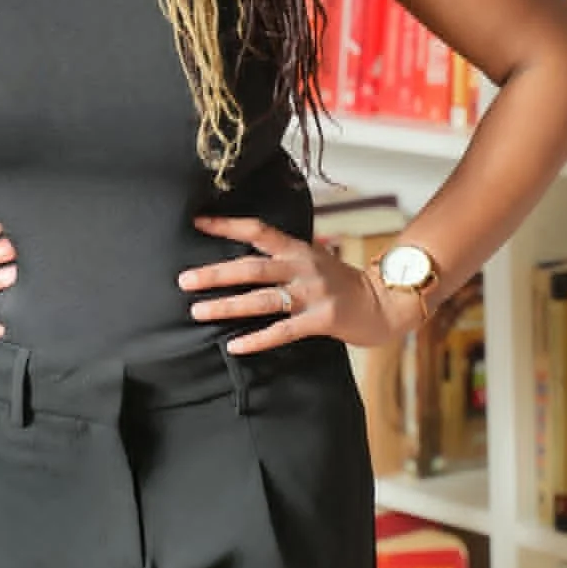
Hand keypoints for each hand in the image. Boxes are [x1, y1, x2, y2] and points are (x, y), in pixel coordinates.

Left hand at [178, 215, 417, 354]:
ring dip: (227, 306)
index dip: (226, 226)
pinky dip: (257, 339)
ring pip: (262, 300)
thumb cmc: (338, 281)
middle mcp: (301, 266)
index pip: (256, 230)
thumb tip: (239, 255)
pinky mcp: (321, 320)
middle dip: (215, 274)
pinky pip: (282, 331)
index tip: (196, 223)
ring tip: (198, 311)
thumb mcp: (311, 258)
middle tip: (183, 280)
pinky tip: (234, 345)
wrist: (383, 303)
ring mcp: (312, 294)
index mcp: (296, 248)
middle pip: (251, 268)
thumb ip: (281, 255)